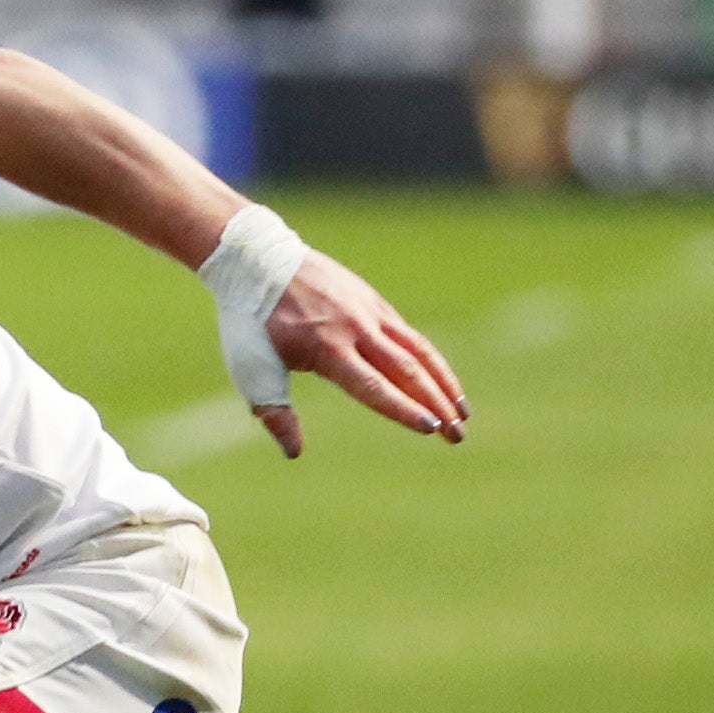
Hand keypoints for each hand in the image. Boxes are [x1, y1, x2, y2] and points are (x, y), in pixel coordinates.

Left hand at [255, 249, 467, 457]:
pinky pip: (408, 334)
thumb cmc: (250, 321)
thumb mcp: (252, 369)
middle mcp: (355, 328)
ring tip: (463, 412)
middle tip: (458, 435)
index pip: (374, 386)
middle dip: (436, 404)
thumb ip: (275, 413)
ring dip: (443, 382)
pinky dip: (428, 358)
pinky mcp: (373, 301)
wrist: (255, 260)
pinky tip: (439, 379)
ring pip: (417, 350)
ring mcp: (369, 311)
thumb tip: (294, 453)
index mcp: (326, 348)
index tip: (431, 428)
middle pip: (406, 370)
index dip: (403, 409)